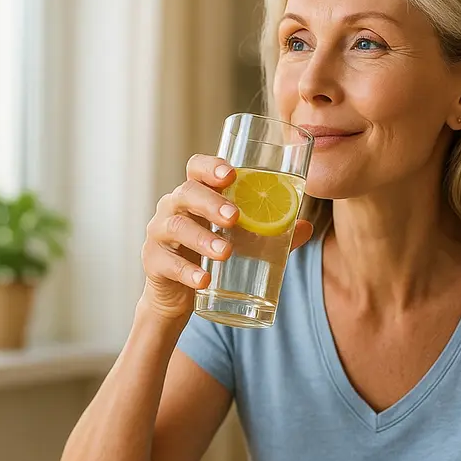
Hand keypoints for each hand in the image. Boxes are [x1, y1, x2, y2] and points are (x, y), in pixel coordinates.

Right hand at [140, 154, 312, 320]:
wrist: (178, 294)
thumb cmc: (210, 255)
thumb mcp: (240, 241)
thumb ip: (272, 234)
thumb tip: (306, 226)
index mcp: (196, 195)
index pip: (196, 169)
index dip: (210, 166)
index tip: (231, 173)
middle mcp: (173, 208)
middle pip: (186, 193)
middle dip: (211, 203)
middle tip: (235, 217)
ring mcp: (159, 234)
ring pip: (176, 228)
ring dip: (202, 239)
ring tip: (225, 252)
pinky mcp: (153, 262)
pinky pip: (167, 263)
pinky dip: (187, 272)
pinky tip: (203, 280)